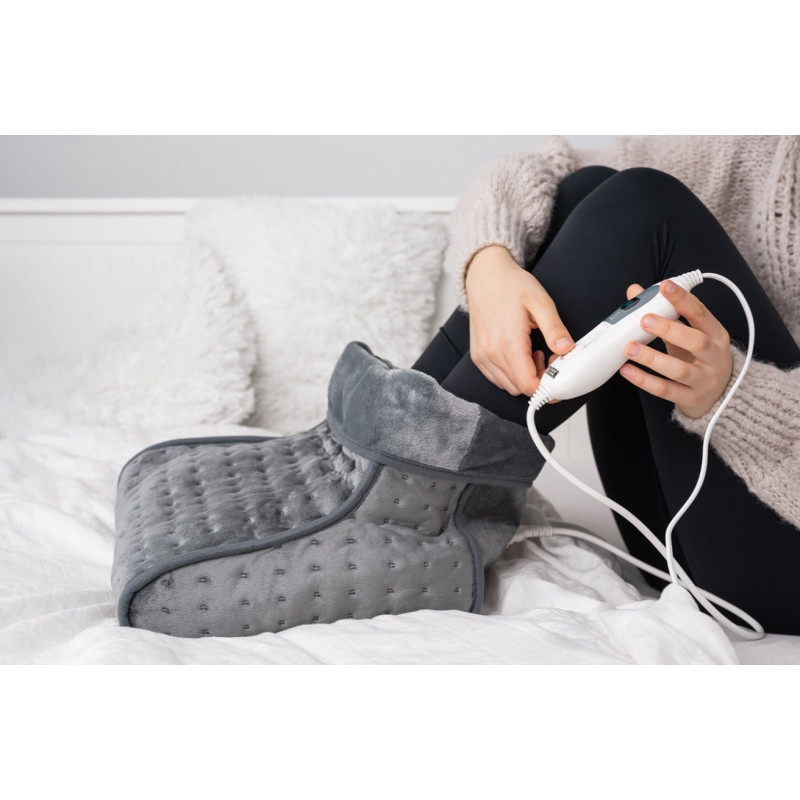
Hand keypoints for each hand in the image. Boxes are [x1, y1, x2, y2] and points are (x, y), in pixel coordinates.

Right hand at [465, 246, 573, 396]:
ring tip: (532, 353)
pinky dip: (511, 374)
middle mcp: (491, 353)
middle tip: (547, 356)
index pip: (528, 384)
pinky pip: (497, 379)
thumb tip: (566, 349)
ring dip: (524, 377)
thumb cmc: (511, 286)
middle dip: (538, 379)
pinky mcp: (477, 357)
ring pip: (508, 386)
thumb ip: (554, 328)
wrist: (485, 276)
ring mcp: (482, 356)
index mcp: (509, 342)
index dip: (547, 384)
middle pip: (520, 388)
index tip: (556, 372)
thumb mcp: (540, 302)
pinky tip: (518, 354)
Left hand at [619, 278, 732, 418]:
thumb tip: (634, 291)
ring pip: (679, 370)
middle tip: (644, 320)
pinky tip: (627, 370)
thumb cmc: (700, 358)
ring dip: (652, 358)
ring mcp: (704, 380)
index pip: (700, 313)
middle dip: (669, 329)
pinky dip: (645, 380)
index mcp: (716, 334)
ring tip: (630, 347)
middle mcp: (714, 357)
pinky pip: (666, 390)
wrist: (723, 396)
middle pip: (696, 341)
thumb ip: (664, 314)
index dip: (682, 299)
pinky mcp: (691, 399)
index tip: (664, 285)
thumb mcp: (688, 334)